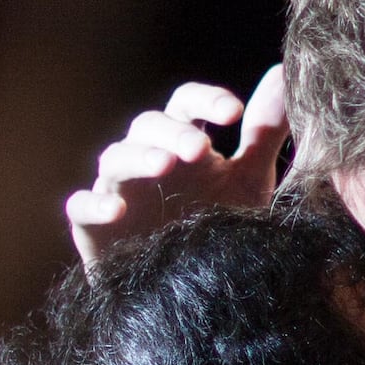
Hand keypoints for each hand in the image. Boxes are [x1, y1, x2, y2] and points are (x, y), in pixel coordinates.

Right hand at [65, 67, 289, 269]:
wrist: (197, 293)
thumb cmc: (218, 227)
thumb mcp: (249, 180)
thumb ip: (263, 131)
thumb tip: (283, 72)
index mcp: (181, 142)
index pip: (185, 104)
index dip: (205, 100)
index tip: (233, 112)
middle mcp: (145, 159)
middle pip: (147, 126)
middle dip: (172, 133)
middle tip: (201, 149)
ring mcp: (116, 190)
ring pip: (115, 159)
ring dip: (138, 157)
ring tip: (164, 165)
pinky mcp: (93, 228)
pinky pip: (81, 207)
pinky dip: (94, 204)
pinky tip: (115, 209)